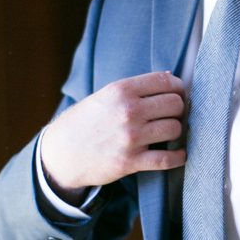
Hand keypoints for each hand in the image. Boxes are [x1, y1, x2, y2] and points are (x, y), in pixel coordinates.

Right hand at [39, 71, 187, 197]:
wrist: (61, 153)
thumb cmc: (83, 123)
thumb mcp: (103, 96)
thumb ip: (133, 89)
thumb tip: (169, 77)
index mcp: (120, 90)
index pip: (165, 81)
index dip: (178, 87)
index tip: (178, 94)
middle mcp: (128, 111)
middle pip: (175, 104)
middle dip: (178, 109)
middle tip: (172, 115)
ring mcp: (130, 137)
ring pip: (175, 128)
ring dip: (175, 131)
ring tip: (167, 133)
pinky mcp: (131, 161)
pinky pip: (168, 158)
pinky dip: (178, 157)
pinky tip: (178, 153)